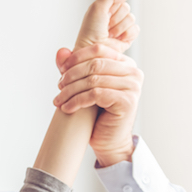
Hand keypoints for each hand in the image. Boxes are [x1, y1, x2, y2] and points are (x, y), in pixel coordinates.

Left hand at [54, 45, 142, 166]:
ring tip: (59, 100)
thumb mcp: (84, 86)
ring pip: (93, 80)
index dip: (77, 57)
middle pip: (95, 64)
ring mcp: (132, 87)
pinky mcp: (127, 101)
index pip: (99, 49)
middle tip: (59, 87)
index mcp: (125, 64)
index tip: (61, 70)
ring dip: (71, 90)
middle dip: (72, 75)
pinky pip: (96, 94)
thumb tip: (60, 52)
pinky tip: (67, 108)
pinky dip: (77, 101)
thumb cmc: (97, 114)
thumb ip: (74, 67)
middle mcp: (133, 73)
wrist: (109, 141)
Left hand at [74, 0, 138, 53]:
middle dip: (116, 18)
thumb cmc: (90, 30)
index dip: (112, 8)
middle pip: (126, 8)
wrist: (92, 49)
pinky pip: (136, 29)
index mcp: (106, 9)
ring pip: (131, 18)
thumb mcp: (97, 7)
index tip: (103, 16)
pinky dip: (127, 34)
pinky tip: (118, 38)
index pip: (119, 0)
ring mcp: (121, 27)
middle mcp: (114, 17)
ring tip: (109, 34)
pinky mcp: (127, 38)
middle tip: (106, 26)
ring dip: (119, 27)